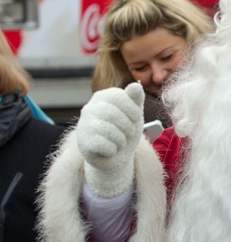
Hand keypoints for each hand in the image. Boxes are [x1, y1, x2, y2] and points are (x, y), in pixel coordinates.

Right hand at [76, 83, 144, 197]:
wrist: (115, 156)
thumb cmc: (126, 130)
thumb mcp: (135, 113)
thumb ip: (136, 99)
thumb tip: (135, 85)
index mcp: (102, 97)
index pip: (117, 97)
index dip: (132, 109)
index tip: (137, 118)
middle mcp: (89, 108)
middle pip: (112, 114)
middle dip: (127, 126)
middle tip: (130, 132)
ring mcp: (83, 125)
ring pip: (107, 130)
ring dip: (121, 139)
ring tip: (121, 141)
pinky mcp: (82, 142)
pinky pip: (102, 144)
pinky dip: (113, 149)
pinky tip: (111, 150)